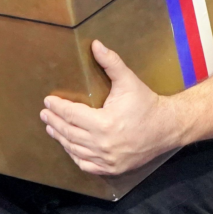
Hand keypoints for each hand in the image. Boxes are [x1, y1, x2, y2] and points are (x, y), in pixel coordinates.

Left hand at [40, 40, 178, 175]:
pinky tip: (69, 147)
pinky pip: (86, 165)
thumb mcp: (128, 80)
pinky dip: (75, 156)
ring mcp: (107, 159)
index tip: (48, 101)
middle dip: (54, 122)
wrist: (168, 128)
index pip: (72, 114)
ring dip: (61, 138)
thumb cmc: (147, 103)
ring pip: (75, 150)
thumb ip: (111, 62)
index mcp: (104, 123)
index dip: (57, 107)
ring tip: (51, 128)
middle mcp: (103, 144)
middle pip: (69, 133)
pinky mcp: (113, 168)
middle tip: (45, 114)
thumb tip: (95, 44)